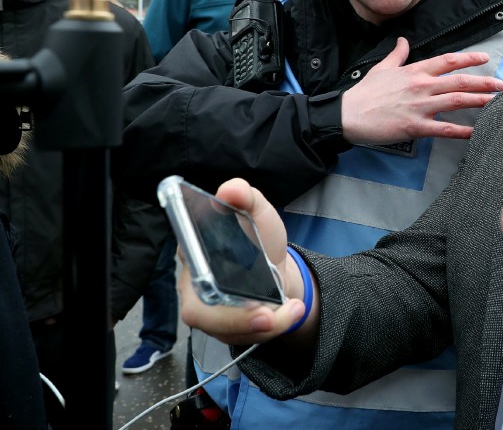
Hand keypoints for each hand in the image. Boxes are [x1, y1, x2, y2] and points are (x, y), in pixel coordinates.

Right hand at [178, 179, 309, 345]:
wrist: (275, 270)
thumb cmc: (259, 240)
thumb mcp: (259, 212)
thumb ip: (246, 197)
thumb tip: (231, 189)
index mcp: (194, 250)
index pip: (186, 262)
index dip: (200, 274)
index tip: (223, 281)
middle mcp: (193, 285)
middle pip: (199, 312)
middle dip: (234, 318)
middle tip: (267, 315)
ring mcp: (208, 311)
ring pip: (223, 330)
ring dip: (260, 327)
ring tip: (291, 311)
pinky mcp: (224, 330)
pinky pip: (240, 338)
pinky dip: (268, 330)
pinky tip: (288, 315)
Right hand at [342, 37, 502, 143]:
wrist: (348, 115)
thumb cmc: (364, 93)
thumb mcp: (381, 68)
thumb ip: (397, 54)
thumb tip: (404, 40)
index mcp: (414, 71)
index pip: (447, 61)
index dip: (468, 59)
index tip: (484, 58)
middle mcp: (421, 86)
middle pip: (459, 81)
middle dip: (483, 82)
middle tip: (501, 84)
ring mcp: (419, 106)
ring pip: (457, 101)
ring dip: (479, 101)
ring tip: (496, 102)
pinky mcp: (415, 126)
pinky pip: (444, 129)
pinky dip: (462, 131)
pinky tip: (476, 132)